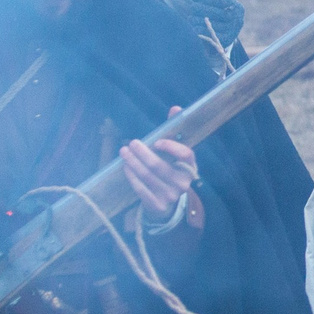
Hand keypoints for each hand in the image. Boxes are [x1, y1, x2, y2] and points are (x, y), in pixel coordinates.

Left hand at [122, 105, 197, 219]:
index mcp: (190, 167)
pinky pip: (141, 188)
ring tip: (124, 152)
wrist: (168, 203)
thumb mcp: (174, 153)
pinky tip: (126, 167)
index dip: (172, 147)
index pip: (186, 155)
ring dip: (133, 163)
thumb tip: (175, 108)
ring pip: (147, 176)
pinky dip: (131, 176)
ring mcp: (171, 196)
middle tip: (131, 143)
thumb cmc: (170, 170)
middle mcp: (183, 183)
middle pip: (159, 166)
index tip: (157, 142)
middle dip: (142, 153)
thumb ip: (174, 131)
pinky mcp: (158, 205)